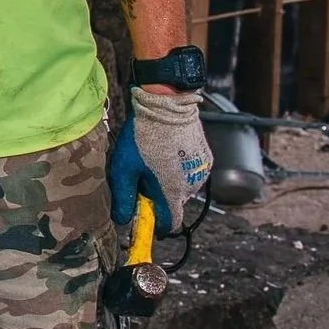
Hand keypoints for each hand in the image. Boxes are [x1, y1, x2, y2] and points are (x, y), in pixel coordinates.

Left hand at [107, 85, 210, 236]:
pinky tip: (165, 150)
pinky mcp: (206, 156)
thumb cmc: (142, 136)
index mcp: (173, 193)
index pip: (170, 223)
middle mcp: (192, 186)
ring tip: (153, 158)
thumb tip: (121, 221)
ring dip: (168, 181)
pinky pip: (190, 171)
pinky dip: (178, 168)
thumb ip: (124, 197)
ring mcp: (201, 171)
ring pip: (182, 187)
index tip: (144, 215)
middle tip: (141, 174)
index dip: (156, 223)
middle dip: (158, 196)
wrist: (166, 104)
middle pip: (174, 203)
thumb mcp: (124, 168)